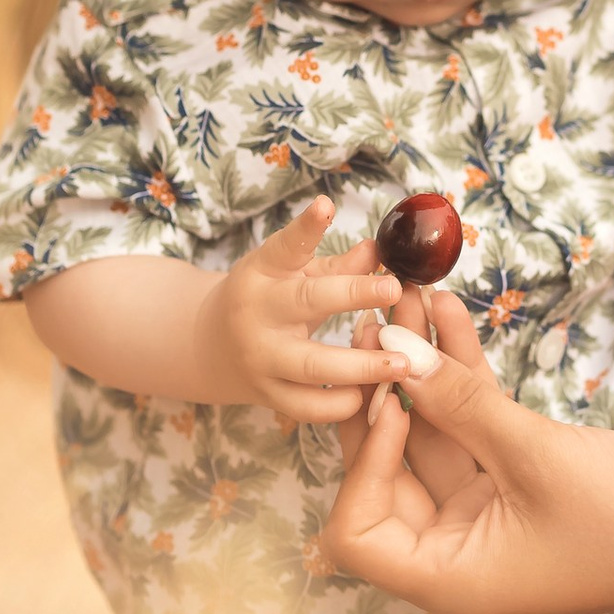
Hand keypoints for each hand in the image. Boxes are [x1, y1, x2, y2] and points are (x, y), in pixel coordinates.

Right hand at [197, 197, 398, 420]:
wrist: (212, 347)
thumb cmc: (269, 299)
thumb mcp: (293, 273)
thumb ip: (338, 265)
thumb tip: (380, 249)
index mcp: (263, 272)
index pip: (286, 246)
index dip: (306, 227)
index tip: (326, 206)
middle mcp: (258, 313)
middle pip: (304, 303)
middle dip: (351, 294)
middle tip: (396, 289)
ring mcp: (260, 359)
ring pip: (310, 367)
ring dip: (360, 366)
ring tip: (402, 364)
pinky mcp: (268, 396)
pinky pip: (308, 407)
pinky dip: (341, 405)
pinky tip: (372, 397)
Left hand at [325, 291, 613, 613]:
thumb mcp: (535, 454)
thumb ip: (458, 403)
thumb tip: (390, 347)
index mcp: (450, 581)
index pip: (358, 531)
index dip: (363, 463)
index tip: (387, 396)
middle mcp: (462, 558)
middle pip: (391, 478)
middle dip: (383, 396)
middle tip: (372, 320)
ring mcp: (496, 522)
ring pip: (437, 441)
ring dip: (422, 373)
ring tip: (410, 295)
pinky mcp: (528, 485)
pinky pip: (478, 431)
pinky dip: (465, 381)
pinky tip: (452, 314)